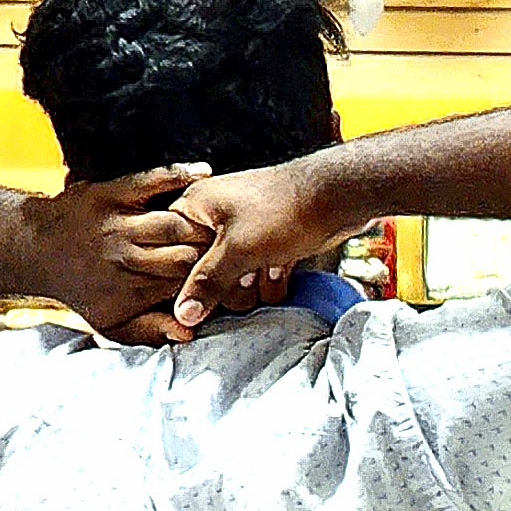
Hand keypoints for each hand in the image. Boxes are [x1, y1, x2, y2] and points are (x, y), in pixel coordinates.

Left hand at [20, 166, 211, 340]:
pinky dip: (179, 174)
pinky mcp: (109, 193)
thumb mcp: (111, 324)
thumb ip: (151, 331)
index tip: (230, 275)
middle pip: (188, 254)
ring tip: (223, 220)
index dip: (211, 280)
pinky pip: (151, 180)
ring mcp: (118, 223)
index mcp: (133, 289)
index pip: (187, 286)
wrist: (35, 249)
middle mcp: (127, 257)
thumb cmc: (81, 289)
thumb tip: (189, 332)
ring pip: (177, 222)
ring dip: (204, 220)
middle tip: (233, 246)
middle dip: (213, 252)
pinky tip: (205, 173)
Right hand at [168, 156, 342, 326]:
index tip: (213, 278)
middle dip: (232, 283)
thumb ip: (207, 282)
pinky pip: (261, 275)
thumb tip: (182, 313)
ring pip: (237, 280)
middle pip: (207, 274)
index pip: (174, 255)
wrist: (336, 197)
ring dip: (256, 283)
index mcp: (195, 209)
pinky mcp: (269, 245)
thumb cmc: (283, 211)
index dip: (191, 275)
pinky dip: (274, 278)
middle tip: (249, 271)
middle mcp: (215, 220)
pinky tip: (285, 268)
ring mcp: (244, 233)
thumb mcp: (238, 250)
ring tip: (270, 266)